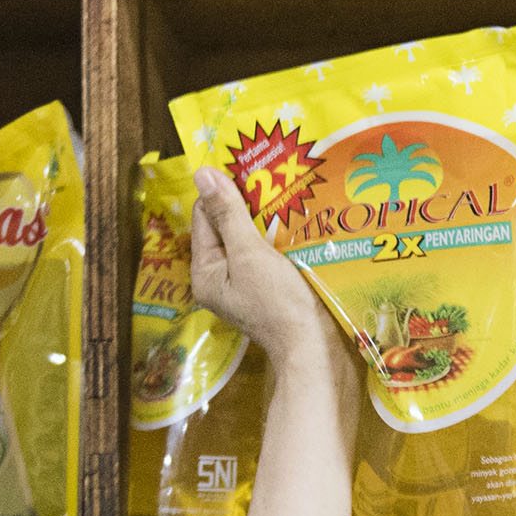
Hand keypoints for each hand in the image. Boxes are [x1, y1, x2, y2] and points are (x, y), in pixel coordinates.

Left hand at [191, 167, 349, 371]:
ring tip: (285, 193)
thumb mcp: (250, 253)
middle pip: (224, 226)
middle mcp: (219, 277)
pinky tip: (293, 220)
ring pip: (247, 237)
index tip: (249, 169)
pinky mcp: (267, 285)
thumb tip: (202, 174)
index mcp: (205, 271)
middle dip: (245, 203)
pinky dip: (276, 235)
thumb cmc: (279, 302)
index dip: (222, 192)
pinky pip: (265, 251)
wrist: (314, 346)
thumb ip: (227, 213)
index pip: (203, 217)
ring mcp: (244, 282)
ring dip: (263, 217)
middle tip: (270, 176)